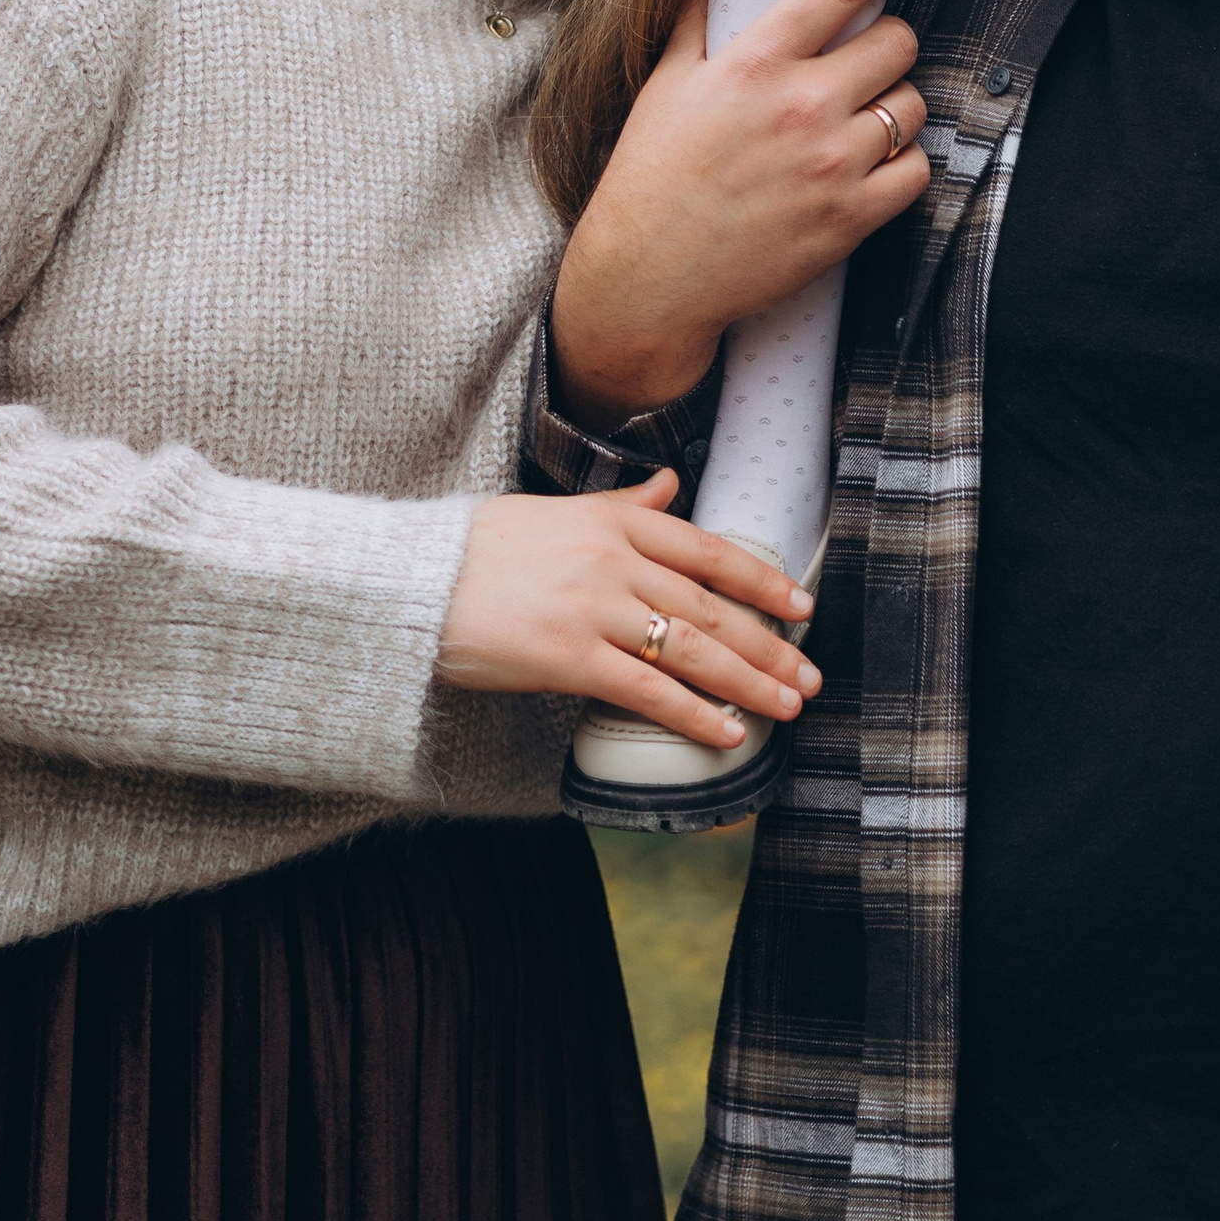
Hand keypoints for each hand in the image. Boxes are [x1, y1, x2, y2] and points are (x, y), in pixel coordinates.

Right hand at [437, 470, 821, 752]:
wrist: (410, 581)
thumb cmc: (478, 549)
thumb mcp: (556, 510)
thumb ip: (622, 505)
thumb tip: (669, 487)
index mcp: (612, 520)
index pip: (707, 550)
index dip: (762, 581)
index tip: (801, 605)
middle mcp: (613, 559)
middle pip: (711, 606)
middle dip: (769, 645)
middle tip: (809, 673)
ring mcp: (594, 608)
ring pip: (691, 649)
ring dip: (749, 682)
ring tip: (787, 706)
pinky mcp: (569, 658)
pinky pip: (647, 691)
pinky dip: (694, 715)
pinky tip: (727, 733)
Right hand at [549, 0, 934, 421]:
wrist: (648, 277)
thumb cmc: (650, 176)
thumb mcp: (666, 86)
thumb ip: (695, 21)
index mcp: (755, 62)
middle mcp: (801, 105)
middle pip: (898, 44)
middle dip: (889, 45)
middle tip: (867, 61)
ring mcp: (831, 163)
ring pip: (913, 106)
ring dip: (896, 107)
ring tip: (862, 120)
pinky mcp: (850, 218)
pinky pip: (917, 171)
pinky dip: (904, 165)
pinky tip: (872, 167)